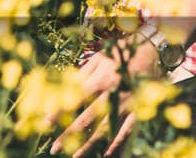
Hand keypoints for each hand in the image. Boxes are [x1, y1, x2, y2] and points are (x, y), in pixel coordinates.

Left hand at [46, 36, 159, 156]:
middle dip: (69, 134)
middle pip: (86, 119)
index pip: (73, 100)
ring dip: (89, 144)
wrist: (151, 48)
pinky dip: (118, 143)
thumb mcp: (98, 58)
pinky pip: (128, 130)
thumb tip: (63, 90)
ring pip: (105, 128)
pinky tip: (107, 154)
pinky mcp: (139, 109)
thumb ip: (82, 74)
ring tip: (75, 156)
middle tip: (54, 148)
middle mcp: (111, 94)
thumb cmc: (119, 53)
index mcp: (99, 80)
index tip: (44, 125)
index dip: (58, 113)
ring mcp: (126, 103)